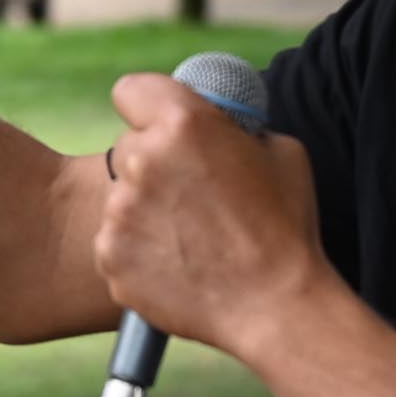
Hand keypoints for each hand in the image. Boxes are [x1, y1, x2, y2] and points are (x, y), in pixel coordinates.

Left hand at [95, 74, 329, 360]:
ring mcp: (120, 212)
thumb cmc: (286, 227)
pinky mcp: (109, 256)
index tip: (161, 127)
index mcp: (184, 123)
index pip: (131, 91)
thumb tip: (219, 125)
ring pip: (120, 198)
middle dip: (153, 166)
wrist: (274, 305)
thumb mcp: (279, 150)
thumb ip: (235, 127)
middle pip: (127, 149)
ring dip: (145, 211)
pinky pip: (115, 241)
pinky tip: (177, 264)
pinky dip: (137, 251)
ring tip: (191, 238)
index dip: (147, 109)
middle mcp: (143, 160)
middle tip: (189, 194)